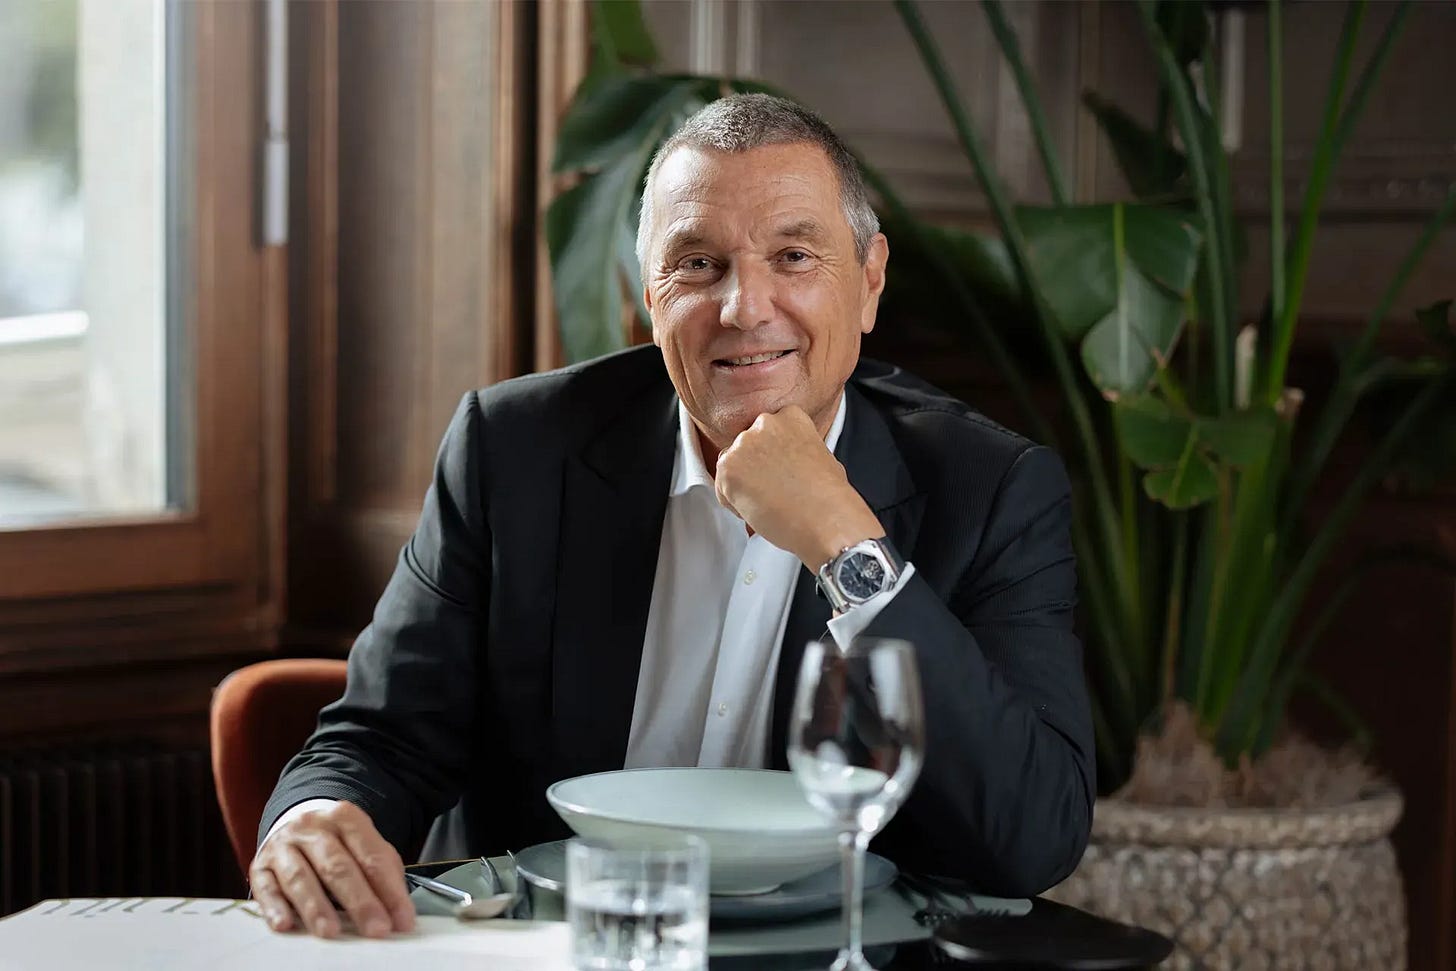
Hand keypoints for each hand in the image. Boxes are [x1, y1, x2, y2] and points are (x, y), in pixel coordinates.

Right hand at [248, 801, 414, 938]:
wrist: (296, 822)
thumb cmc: (338, 842)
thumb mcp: (365, 845)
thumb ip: (383, 873)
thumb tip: (399, 912)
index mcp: (345, 817)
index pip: (372, 856)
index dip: (389, 891)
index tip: (402, 920)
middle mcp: (312, 827)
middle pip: (337, 866)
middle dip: (359, 901)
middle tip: (375, 929)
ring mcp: (283, 845)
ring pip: (300, 877)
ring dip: (316, 907)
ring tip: (330, 931)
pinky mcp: (260, 865)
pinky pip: (266, 887)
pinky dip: (275, 907)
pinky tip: (285, 924)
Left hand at [714, 406, 884, 569]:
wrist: (826, 520)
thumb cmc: (829, 497)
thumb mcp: (821, 456)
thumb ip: (795, 448)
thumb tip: (784, 459)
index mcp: (790, 416)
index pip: (766, 430)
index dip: (770, 454)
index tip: (779, 469)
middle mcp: (765, 424)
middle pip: (745, 445)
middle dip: (754, 467)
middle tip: (773, 489)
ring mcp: (744, 444)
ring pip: (730, 465)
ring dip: (743, 484)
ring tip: (769, 501)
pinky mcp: (728, 468)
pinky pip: (722, 488)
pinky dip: (735, 503)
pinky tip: (759, 509)